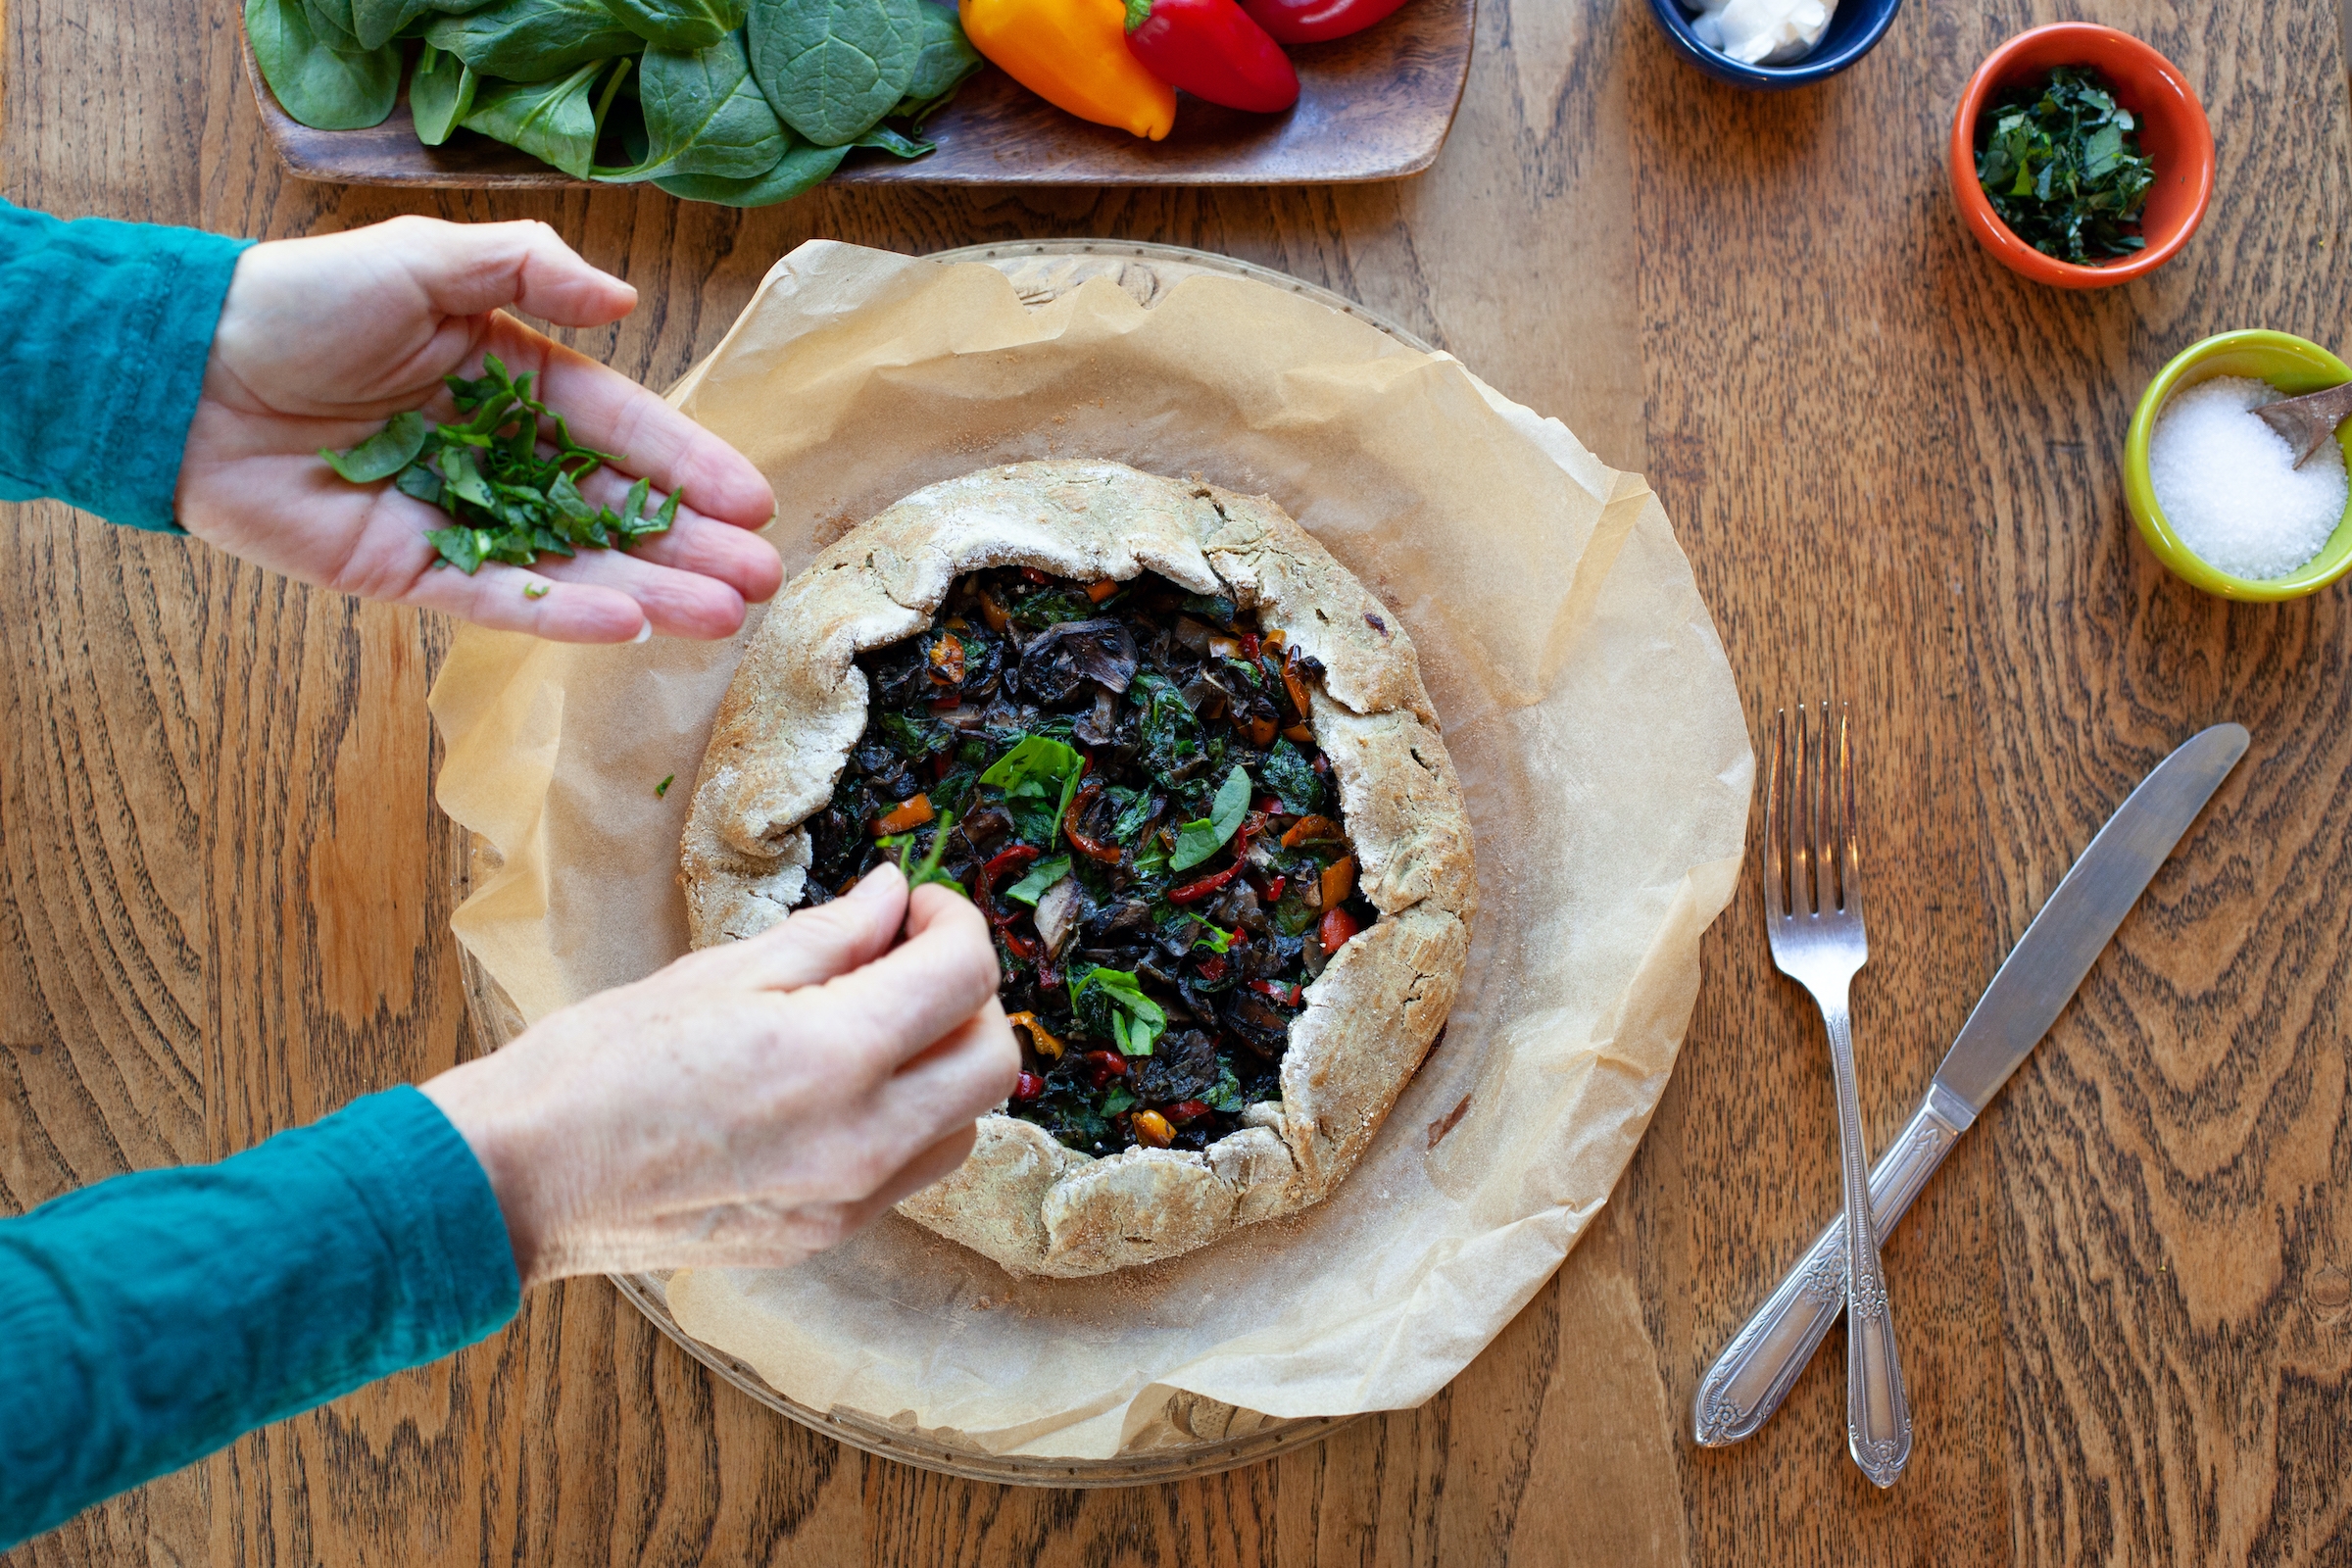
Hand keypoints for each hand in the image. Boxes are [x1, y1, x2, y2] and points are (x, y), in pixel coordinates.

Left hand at [175, 216, 782, 642]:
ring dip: (649, 591)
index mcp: (511, 378)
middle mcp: (496, 456)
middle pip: (613, 510)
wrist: (185, 374)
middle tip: (761, 579)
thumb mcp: (421, 261)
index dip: (687, 465)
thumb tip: (623, 302)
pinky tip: (628, 624)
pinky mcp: (410, 574)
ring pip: (572, 565)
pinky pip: (497, 598)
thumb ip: (525, 270)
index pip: (620, 429)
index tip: (753, 501)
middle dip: (690, 546)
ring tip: (721, 616)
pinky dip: (560, 614)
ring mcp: (459, 520)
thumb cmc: (298, 303)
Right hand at [421, 865, 1015, 1282]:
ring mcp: (848, 1201)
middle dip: (968, 994)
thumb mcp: (717, 973)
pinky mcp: (825, 1236)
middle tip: (907, 957)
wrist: (519, 1178)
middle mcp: (862, 1140)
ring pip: (966, 1124)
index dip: (954, 922)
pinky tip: (841, 1086)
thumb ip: (829, 938)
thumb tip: (893, 899)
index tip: (916, 904)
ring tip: (875, 1023)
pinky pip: (910, 1171)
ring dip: (945, 1065)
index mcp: (835, 1056)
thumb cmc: (597, 1065)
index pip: (964, 976)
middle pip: (993, 1059)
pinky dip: (907, 1119)